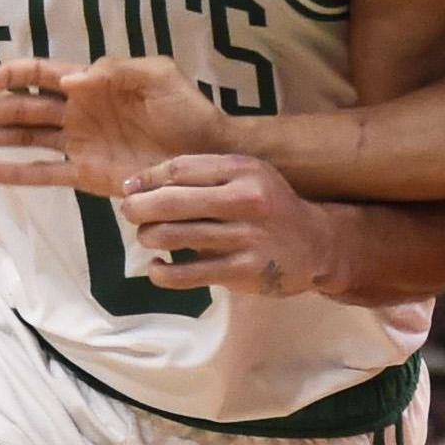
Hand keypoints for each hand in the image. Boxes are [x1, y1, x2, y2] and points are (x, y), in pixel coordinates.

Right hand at [0, 55, 225, 197]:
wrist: (209, 154)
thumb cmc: (188, 110)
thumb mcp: (159, 77)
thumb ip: (118, 71)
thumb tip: (75, 78)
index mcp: (91, 83)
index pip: (40, 74)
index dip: (10, 76)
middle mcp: (78, 112)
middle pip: (21, 108)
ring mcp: (80, 144)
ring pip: (25, 139)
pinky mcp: (88, 175)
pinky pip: (45, 172)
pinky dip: (16, 173)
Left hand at [117, 155, 337, 297]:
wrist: (315, 244)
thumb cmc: (269, 206)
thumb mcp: (247, 176)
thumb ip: (203, 175)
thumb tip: (139, 183)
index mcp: (243, 170)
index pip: (180, 170)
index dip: (147, 179)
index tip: (130, 187)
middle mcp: (246, 200)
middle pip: (171, 201)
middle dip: (138, 208)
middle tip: (129, 212)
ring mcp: (245, 238)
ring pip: (172, 236)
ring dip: (147, 236)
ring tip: (147, 237)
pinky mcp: (242, 272)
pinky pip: (185, 274)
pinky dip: (161, 272)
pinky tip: (157, 268)